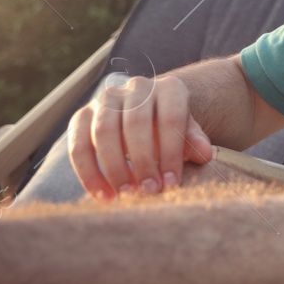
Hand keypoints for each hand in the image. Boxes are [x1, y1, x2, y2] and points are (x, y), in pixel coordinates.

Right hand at [67, 75, 213, 200]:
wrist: (148, 112)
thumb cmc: (172, 129)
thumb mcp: (188, 132)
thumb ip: (194, 141)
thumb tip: (206, 154)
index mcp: (169, 88)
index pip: (171, 118)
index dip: (171, 153)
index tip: (172, 183)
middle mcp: (136, 87)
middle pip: (135, 124)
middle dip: (143, 161)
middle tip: (150, 191)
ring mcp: (106, 99)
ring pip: (103, 132)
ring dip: (113, 168)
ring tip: (125, 195)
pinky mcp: (82, 115)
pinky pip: (78, 144)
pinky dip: (88, 173)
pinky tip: (103, 195)